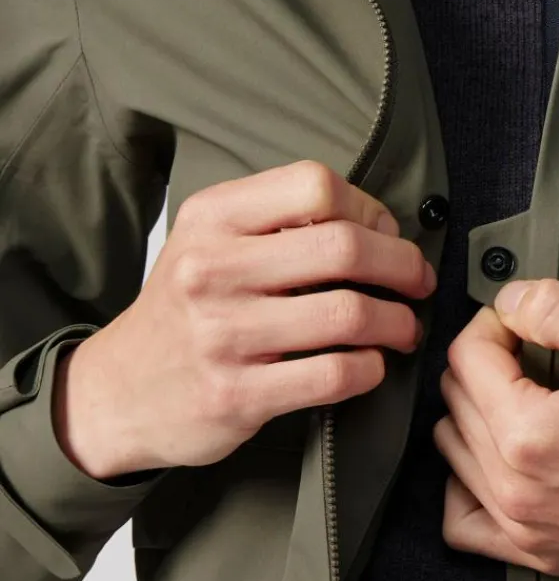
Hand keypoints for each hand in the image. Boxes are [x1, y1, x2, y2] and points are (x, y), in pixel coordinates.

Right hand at [55, 160, 436, 479]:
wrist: (117, 391)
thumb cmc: (185, 309)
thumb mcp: (210, 244)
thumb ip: (279, 223)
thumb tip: (379, 226)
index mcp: (212, 219)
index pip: (315, 185)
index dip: (370, 210)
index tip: (387, 236)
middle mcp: (212, 269)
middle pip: (343, 247)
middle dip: (402, 265)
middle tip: (418, 283)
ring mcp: (222, 334)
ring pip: (348, 313)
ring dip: (397, 322)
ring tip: (404, 328)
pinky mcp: (237, 394)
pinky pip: (334, 374)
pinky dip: (371, 368)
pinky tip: (371, 364)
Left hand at [433, 279, 558, 580]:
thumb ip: (556, 310)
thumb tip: (507, 300)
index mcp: (527, 433)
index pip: (467, 356)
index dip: (493, 324)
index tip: (526, 321)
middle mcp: (511, 488)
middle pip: (455, 400)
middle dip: (486, 363)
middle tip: (535, 354)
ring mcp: (520, 529)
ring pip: (452, 451)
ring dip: (477, 413)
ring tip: (526, 399)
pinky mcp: (535, 554)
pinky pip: (461, 519)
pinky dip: (467, 481)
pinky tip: (500, 459)